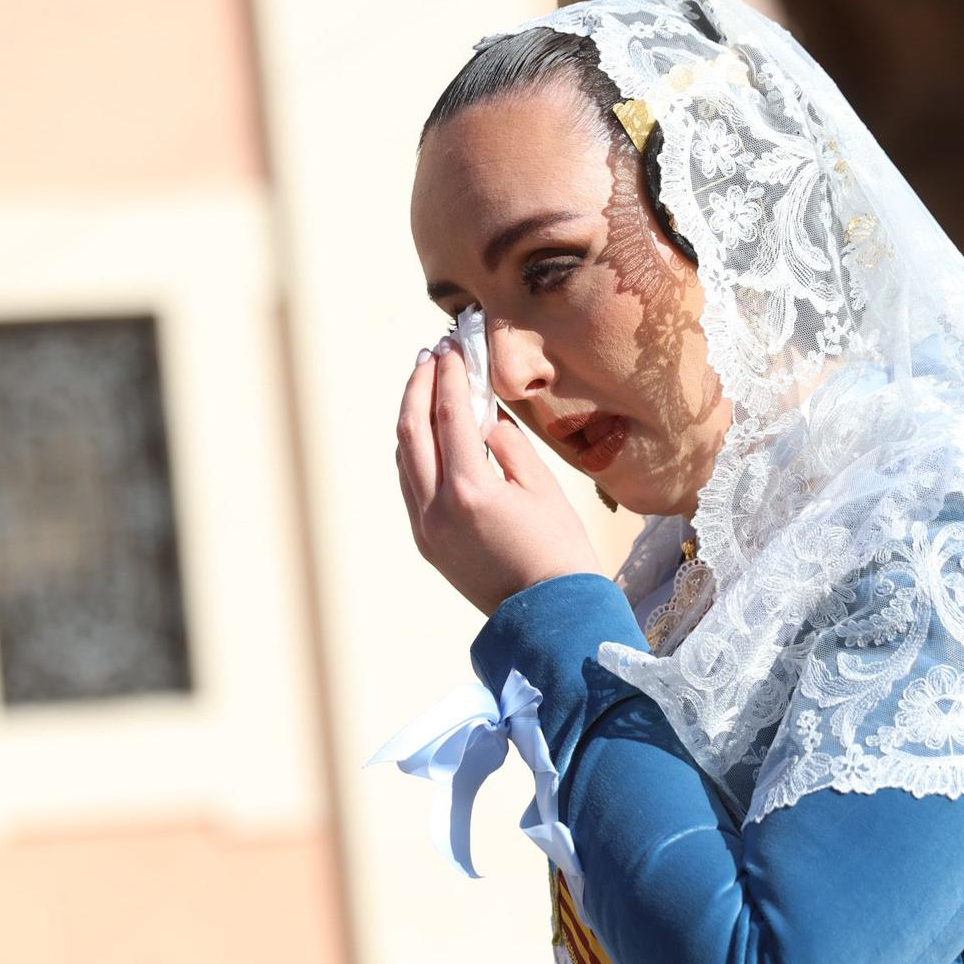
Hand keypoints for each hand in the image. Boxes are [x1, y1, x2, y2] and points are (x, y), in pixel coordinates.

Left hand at [396, 339, 601, 615]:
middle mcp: (436, 508)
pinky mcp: (427, 542)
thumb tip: (484, 418)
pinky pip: (410, 484)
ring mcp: (426, 528)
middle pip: (411, 431)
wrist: (550, 616)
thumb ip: (509, 445)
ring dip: (412, 417)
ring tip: (425, 385)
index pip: (449, 416)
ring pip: (404, 458)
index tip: (452, 347)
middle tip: (430, 355)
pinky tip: (428, 432)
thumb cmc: (559, 551)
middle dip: (418, 387)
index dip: (449, 376)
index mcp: (470, 491)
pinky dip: (414, 450)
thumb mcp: (544, 488)